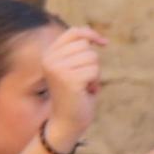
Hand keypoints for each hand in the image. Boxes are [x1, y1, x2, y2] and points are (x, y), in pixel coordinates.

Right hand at [36, 24, 107, 151]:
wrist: (67, 121)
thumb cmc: (75, 93)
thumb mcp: (74, 68)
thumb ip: (78, 51)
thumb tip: (96, 38)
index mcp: (48, 55)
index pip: (73, 32)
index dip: (91, 34)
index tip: (104, 43)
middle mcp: (49, 60)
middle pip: (86, 46)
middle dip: (91, 62)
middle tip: (83, 79)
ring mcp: (57, 69)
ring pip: (92, 58)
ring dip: (94, 73)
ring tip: (83, 86)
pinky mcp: (68, 79)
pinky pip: (94, 71)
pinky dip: (95, 82)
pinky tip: (85, 92)